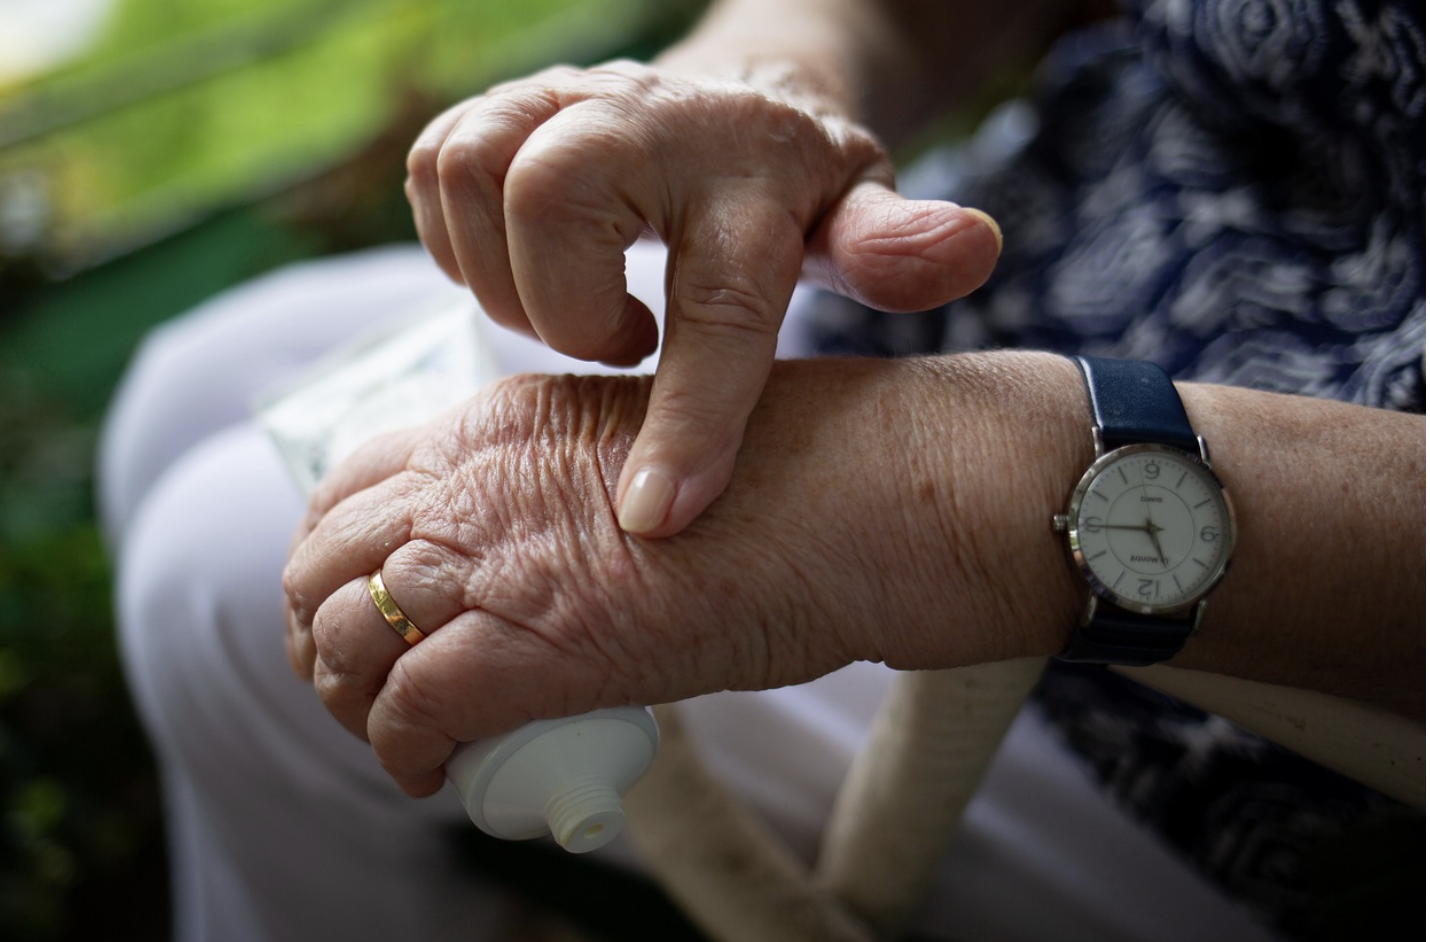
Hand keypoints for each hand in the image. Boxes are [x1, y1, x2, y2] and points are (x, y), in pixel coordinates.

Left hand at [282, 354, 1083, 796]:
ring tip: (391, 734)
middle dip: (323, 628)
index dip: (341, 551)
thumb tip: (548, 552)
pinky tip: (428, 774)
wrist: (857, 499)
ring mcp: (485, 557)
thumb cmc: (790, 474)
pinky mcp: (518, 644)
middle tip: (365, 678)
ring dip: (350, 698)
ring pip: (340, 636)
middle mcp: (468, 476)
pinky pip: (404, 712)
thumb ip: (565, 482)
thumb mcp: (641, 441)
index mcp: (499, 418)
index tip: (370, 597)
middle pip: (322, 558)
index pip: (355, 478)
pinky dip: (401, 753)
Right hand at [404, 59, 1001, 536]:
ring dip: (506, 278)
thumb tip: (973, 247)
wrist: (728, 103)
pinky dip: (460, 243)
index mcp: (751, 168)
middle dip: (564, 308)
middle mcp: (645, 116)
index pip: (717, 301)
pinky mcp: (496, 108)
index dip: (689, 417)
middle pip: (551, 196)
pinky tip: (529, 273)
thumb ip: (894, 247)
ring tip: (578, 311)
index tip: (656, 518)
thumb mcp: (858, 218)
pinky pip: (434, 169)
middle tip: (624, 343)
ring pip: (472, 175)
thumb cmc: (792, 191)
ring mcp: (559, 97)